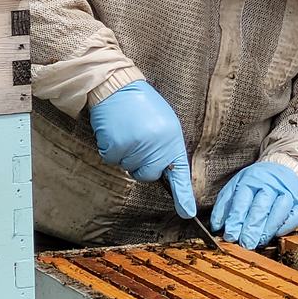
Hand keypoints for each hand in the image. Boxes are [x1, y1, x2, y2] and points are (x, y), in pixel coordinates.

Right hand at [89, 80, 195, 217]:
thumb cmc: (140, 105)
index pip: (179, 172)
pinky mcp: (117, 146)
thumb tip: (164, 171)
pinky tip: (115, 133)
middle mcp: (156, 145)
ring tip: (127, 131)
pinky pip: (112, 160)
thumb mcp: (163, 123)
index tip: (187, 213)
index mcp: (171, 138)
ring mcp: (136, 146)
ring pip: (128, 167)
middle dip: (141, 166)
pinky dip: (110, 150)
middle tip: (137, 144)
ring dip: (125, 154)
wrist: (117, 86)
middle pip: (148, 175)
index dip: (183, 195)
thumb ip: (165, 147)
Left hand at [210, 162, 297, 249]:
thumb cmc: (257, 182)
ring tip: (258, 242)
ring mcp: (287, 193)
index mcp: (251, 179)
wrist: (286, 169)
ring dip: (268, 229)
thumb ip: (225, 205)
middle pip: (260, 207)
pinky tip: (276, 235)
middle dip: (251, 228)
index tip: (230, 235)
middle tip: (245, 243)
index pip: (242, 200)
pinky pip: (295, 216)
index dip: (236, 219)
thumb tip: (216, 226)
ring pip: (279, 211)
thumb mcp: (237, 186)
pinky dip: (286, 226)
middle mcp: (270, 185)